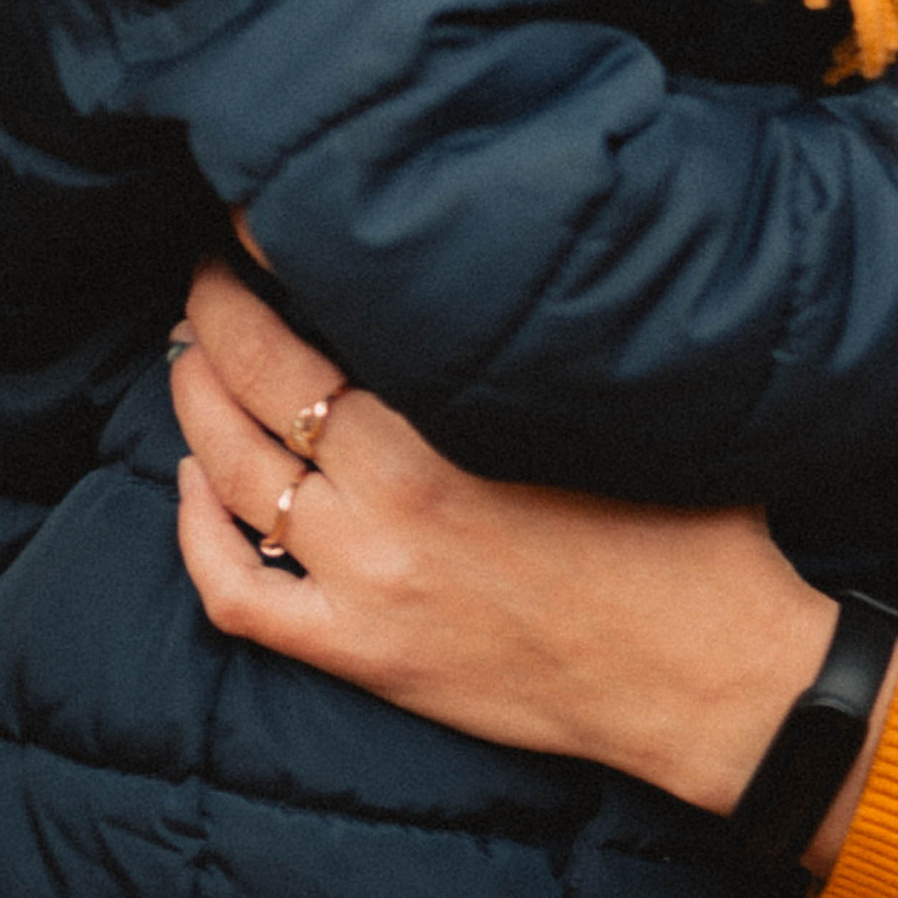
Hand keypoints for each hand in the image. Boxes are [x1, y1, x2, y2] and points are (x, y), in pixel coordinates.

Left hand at [169, 265, 889, 863]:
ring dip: (195, 405)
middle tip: (210, 274)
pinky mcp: (365, 656)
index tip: (255, 219)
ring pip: (229, 480)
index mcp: (451, 435)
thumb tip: (502, 253)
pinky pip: (237, 595)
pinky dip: (193, 534)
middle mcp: (392, 508)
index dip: (267, 263)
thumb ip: (549, 339)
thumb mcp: (623, 404)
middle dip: (218, 318)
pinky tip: (188, 483)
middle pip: (257, 390)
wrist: (708, 679)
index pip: (318, 325)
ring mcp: (366, 588)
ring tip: (194, 355)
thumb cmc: (691, 527)